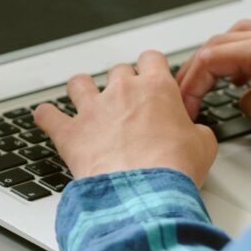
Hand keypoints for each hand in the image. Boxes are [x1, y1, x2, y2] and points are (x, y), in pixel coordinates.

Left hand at [35, 51, 217, 186]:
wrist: (144, 192)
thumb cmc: (174, 169)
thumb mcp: (204, 147)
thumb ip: (197, 131)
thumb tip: (196, 134)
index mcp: (156, 88)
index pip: (151, 58)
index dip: (151, 68)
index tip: (150, 77)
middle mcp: (122, 91)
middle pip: (117, 70)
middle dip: (121, 83)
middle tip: (126, 102)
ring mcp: (93, 109)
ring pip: (79, 83)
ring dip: (81, 89)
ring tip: (85, 100)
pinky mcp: (70, 132)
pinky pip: (47, 115)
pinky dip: (46, 117)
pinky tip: (47, 119)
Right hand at [175, 21, 250, 145]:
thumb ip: (249, 103)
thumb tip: (244, 99)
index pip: (212, 56)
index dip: (192, 81)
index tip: (186, 103)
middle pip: (221, 42)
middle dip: (199, 68)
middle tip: (188, 93)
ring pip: (239, 40)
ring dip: (219, 60)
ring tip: (209, 85)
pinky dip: (241, 62)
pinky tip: (243, 82)